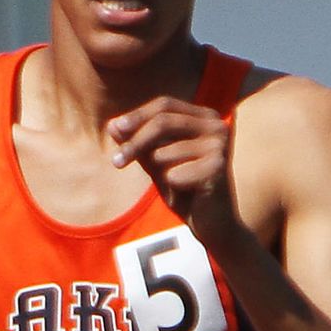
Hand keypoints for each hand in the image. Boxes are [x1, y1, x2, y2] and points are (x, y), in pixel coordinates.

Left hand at [107, 97, 239, 246]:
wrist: (215, 225)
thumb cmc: (186, 192)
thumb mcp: (158, 165)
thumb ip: (139, 145)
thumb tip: (112, 126)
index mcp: (204, 117)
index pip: (164, 105)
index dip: (137, 116)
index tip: (113, 130)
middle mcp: (216, 125)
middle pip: (163, 122)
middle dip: (135, 142)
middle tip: (116, 162)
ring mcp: (219, 144)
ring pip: (164, 153)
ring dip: (160, 173)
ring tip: (177, 186)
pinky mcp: (218, 167)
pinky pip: (174, 174)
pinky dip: (172, 187)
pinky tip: (189, 195)